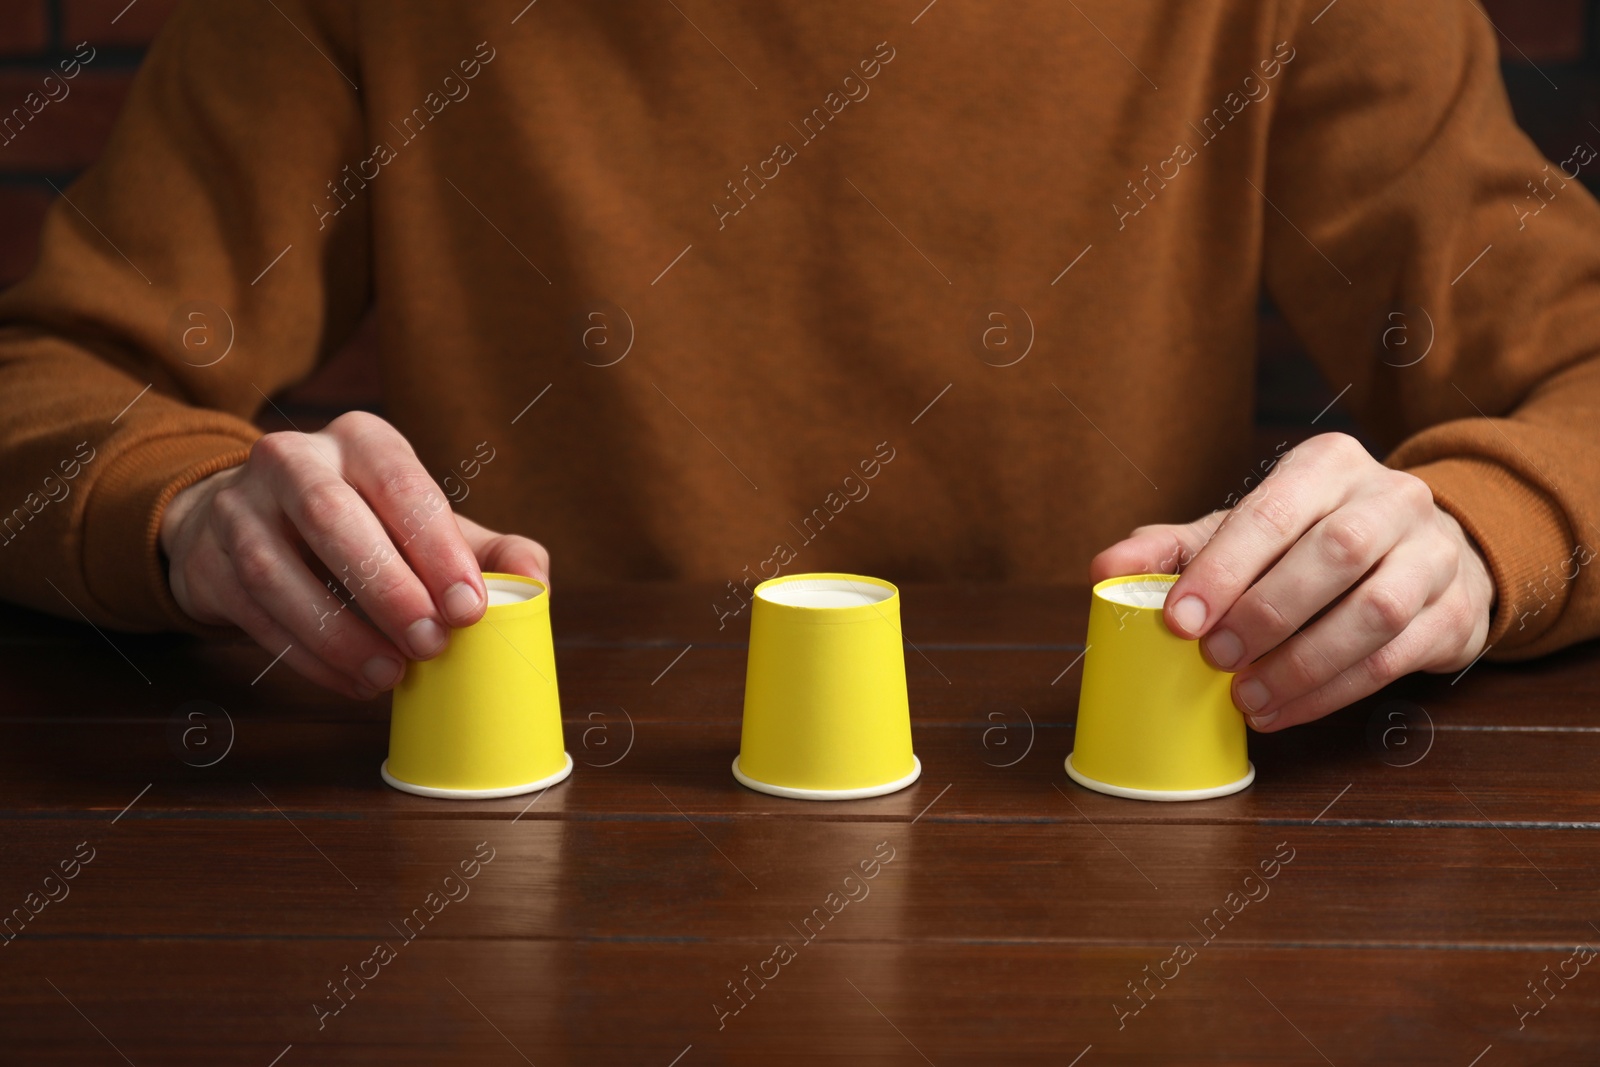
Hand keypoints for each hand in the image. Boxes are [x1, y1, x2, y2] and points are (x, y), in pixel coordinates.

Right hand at [159, 412, 549, 698]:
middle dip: (387, 588)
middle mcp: (293, 459)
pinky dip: (307, 655)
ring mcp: (239, 506)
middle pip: (333, 518)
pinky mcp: (207, 559)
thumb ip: (489, 551)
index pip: (402, 486)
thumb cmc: (366, 527)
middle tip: (432, 644)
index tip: (469, 608)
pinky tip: (352, 680)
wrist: (251, 524)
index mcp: (362, 440)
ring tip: (391, 673)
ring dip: (339, 631)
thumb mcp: (428, 526)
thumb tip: (534, 581)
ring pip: (278, 569)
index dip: (437, 548)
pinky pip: (254, 613)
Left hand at [1089, 433, 1493, 731]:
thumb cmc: (1311, 542)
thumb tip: (1105, 569)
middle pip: (1335, 552)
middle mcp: (1392, 498)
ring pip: (1374, 611)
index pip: (1273, 510)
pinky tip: (1285, 709)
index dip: (1223, 568)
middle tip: (1213, 660)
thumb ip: (1177, 548)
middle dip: (1265, 613)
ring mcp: (1434, 554)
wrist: (1421, 554)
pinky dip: (1332, 692)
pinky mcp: (1454, 612)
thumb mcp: (1244, 532)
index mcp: (1329, 465)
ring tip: (1247, 698)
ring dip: (1302, 664)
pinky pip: (1395, 659)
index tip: (1178, 620)